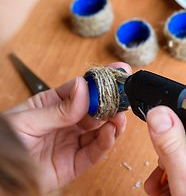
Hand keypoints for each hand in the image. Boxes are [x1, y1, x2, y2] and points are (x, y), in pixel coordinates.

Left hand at [0, 62, 130, 193]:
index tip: (116, 72)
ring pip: (100, 130)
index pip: (81, 90)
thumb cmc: (3, 144)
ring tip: (119, 116)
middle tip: (123, 96)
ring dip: (113, 122)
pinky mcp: (75, 164)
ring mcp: (72, 143)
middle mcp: (67, 123)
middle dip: (111, 102)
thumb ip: (58, 108)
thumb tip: (83, 87)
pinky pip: (95, 152)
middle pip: (95, 110)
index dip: (99, 81)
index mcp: (53, 105)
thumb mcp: (26, 120)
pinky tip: (111, 131)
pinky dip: (106, 141)